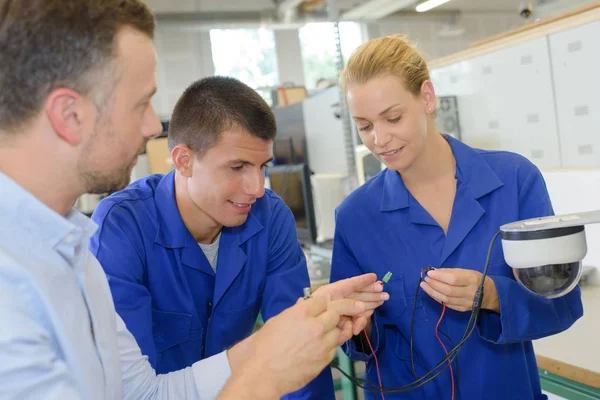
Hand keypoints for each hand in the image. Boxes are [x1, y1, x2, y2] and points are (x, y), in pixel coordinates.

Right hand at [221, 296, 365, 398]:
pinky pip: (335, 347)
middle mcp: (315, 325)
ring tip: (330, 331)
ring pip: (340, 330)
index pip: (325, 299)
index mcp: (301, 312)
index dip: (329, 300)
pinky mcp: (325, 359)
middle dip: (341, 311)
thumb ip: (294, 312)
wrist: (263, 374)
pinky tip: (322, 346)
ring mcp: (322, 343)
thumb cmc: (263, 347)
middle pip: (338, 312)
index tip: (333, 301)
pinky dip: (331, 345)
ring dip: (337, 329)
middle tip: (347, 311)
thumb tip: (303, 304)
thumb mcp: (276, 321)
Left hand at [314, 273, 388, 335]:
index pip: (349, 284)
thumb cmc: (310, 318)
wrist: (302, 340)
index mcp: (330, 293)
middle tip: (384, 294)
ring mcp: (338, 314)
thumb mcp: (328, 307)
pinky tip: (357, 328)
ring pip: (357, 309)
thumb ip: (345, 305)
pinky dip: (357, 324)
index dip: (362, 280)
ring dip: (368, 308)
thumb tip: (362, 307)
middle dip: (370, 294)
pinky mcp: (340, 326)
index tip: (374, 276)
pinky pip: (353, 322)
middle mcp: (336, 301)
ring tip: (379, 304)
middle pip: (356, 295)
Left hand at [419, 268, 499, 312]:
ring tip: (424, 286)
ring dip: (432, 292)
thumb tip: (434, 271)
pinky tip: (431, 293)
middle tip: (425, 279)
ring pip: (446, 299)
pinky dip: (437, 298)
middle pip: (448, 290)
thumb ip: (451, 271)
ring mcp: (467, 303)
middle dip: (434, 284)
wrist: (490, 294)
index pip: (453, 279)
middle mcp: (470, 292)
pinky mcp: (463, 309)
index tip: (429, 273)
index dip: (440, 277)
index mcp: (472, 280)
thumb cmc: (476, 279)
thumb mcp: (467, 271)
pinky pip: (447, 305)